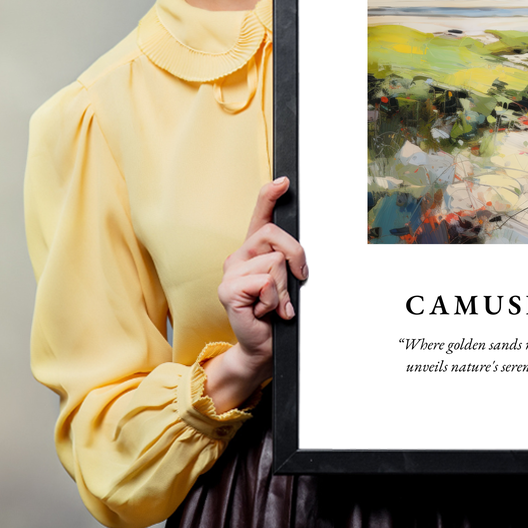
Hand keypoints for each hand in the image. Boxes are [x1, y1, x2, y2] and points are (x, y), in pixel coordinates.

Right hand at [203, 177, 307, 411]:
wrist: (264, 346)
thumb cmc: (277, 313)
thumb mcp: (288, 281)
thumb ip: (289, 262)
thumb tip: (299, 254)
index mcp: (254, 250)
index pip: (260, 215)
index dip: (270, 195)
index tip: (284, 181)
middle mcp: (239, 256)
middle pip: (275, 235)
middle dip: (296, 257)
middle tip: (297, 281)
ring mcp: (230, 272)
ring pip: (275, 262)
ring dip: (284, 288)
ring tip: (275, 304)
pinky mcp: (228, 290)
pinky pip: (265, 282)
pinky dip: (274, 300)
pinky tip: (265, 311)